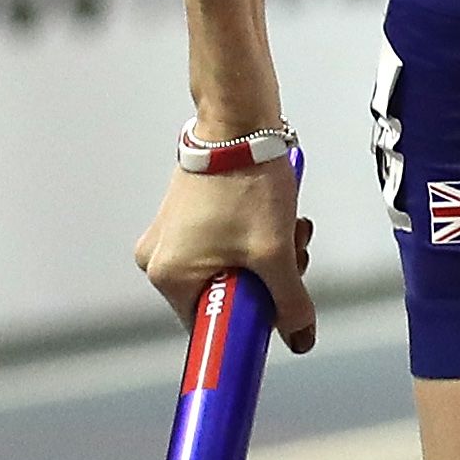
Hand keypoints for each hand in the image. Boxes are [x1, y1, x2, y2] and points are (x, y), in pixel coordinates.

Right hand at [137, 154, 314, 352]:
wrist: (238, 123)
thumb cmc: (245, 180)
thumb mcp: (274, 252)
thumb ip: (290, 302)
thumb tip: (299, 336)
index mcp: (169, 276)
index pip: (209, 328)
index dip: (248, 322)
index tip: (273, 310)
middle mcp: (160, 258)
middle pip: (224, 296)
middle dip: (267, 282)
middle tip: (289, 257)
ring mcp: (172, 235)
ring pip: (231, 269)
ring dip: (267, 258)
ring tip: (288, 229)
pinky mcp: (187, 216)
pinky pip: (224, 245)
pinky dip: (255, 239)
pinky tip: (276, 219)